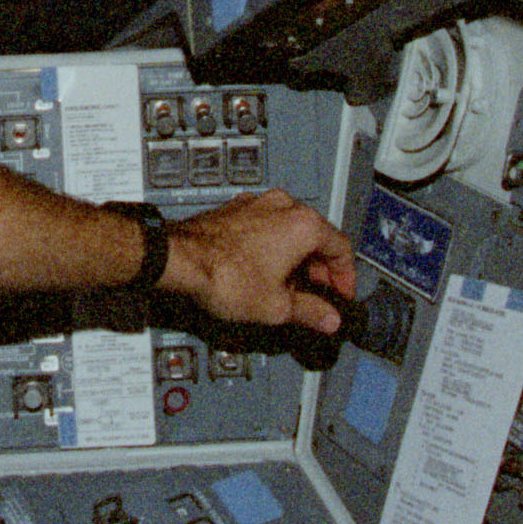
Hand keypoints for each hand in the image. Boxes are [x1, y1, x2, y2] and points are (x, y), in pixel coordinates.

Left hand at [159, 189, 354, 333]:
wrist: (177, 259)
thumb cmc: (223, 275)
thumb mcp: (277, 307)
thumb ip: (311, 312)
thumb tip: (328, 318)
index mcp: (303, 224)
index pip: (341, 248)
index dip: (346, 277)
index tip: (341, 294)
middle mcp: (283, 206)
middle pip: (317, 236)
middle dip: (319, 269)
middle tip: (318, 295)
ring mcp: (256, 205)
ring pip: (290, 230)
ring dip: (295, 257)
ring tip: (288, 287)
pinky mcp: (234, 210)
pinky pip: (265, 227)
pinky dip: (272, 247)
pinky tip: (262, 271)